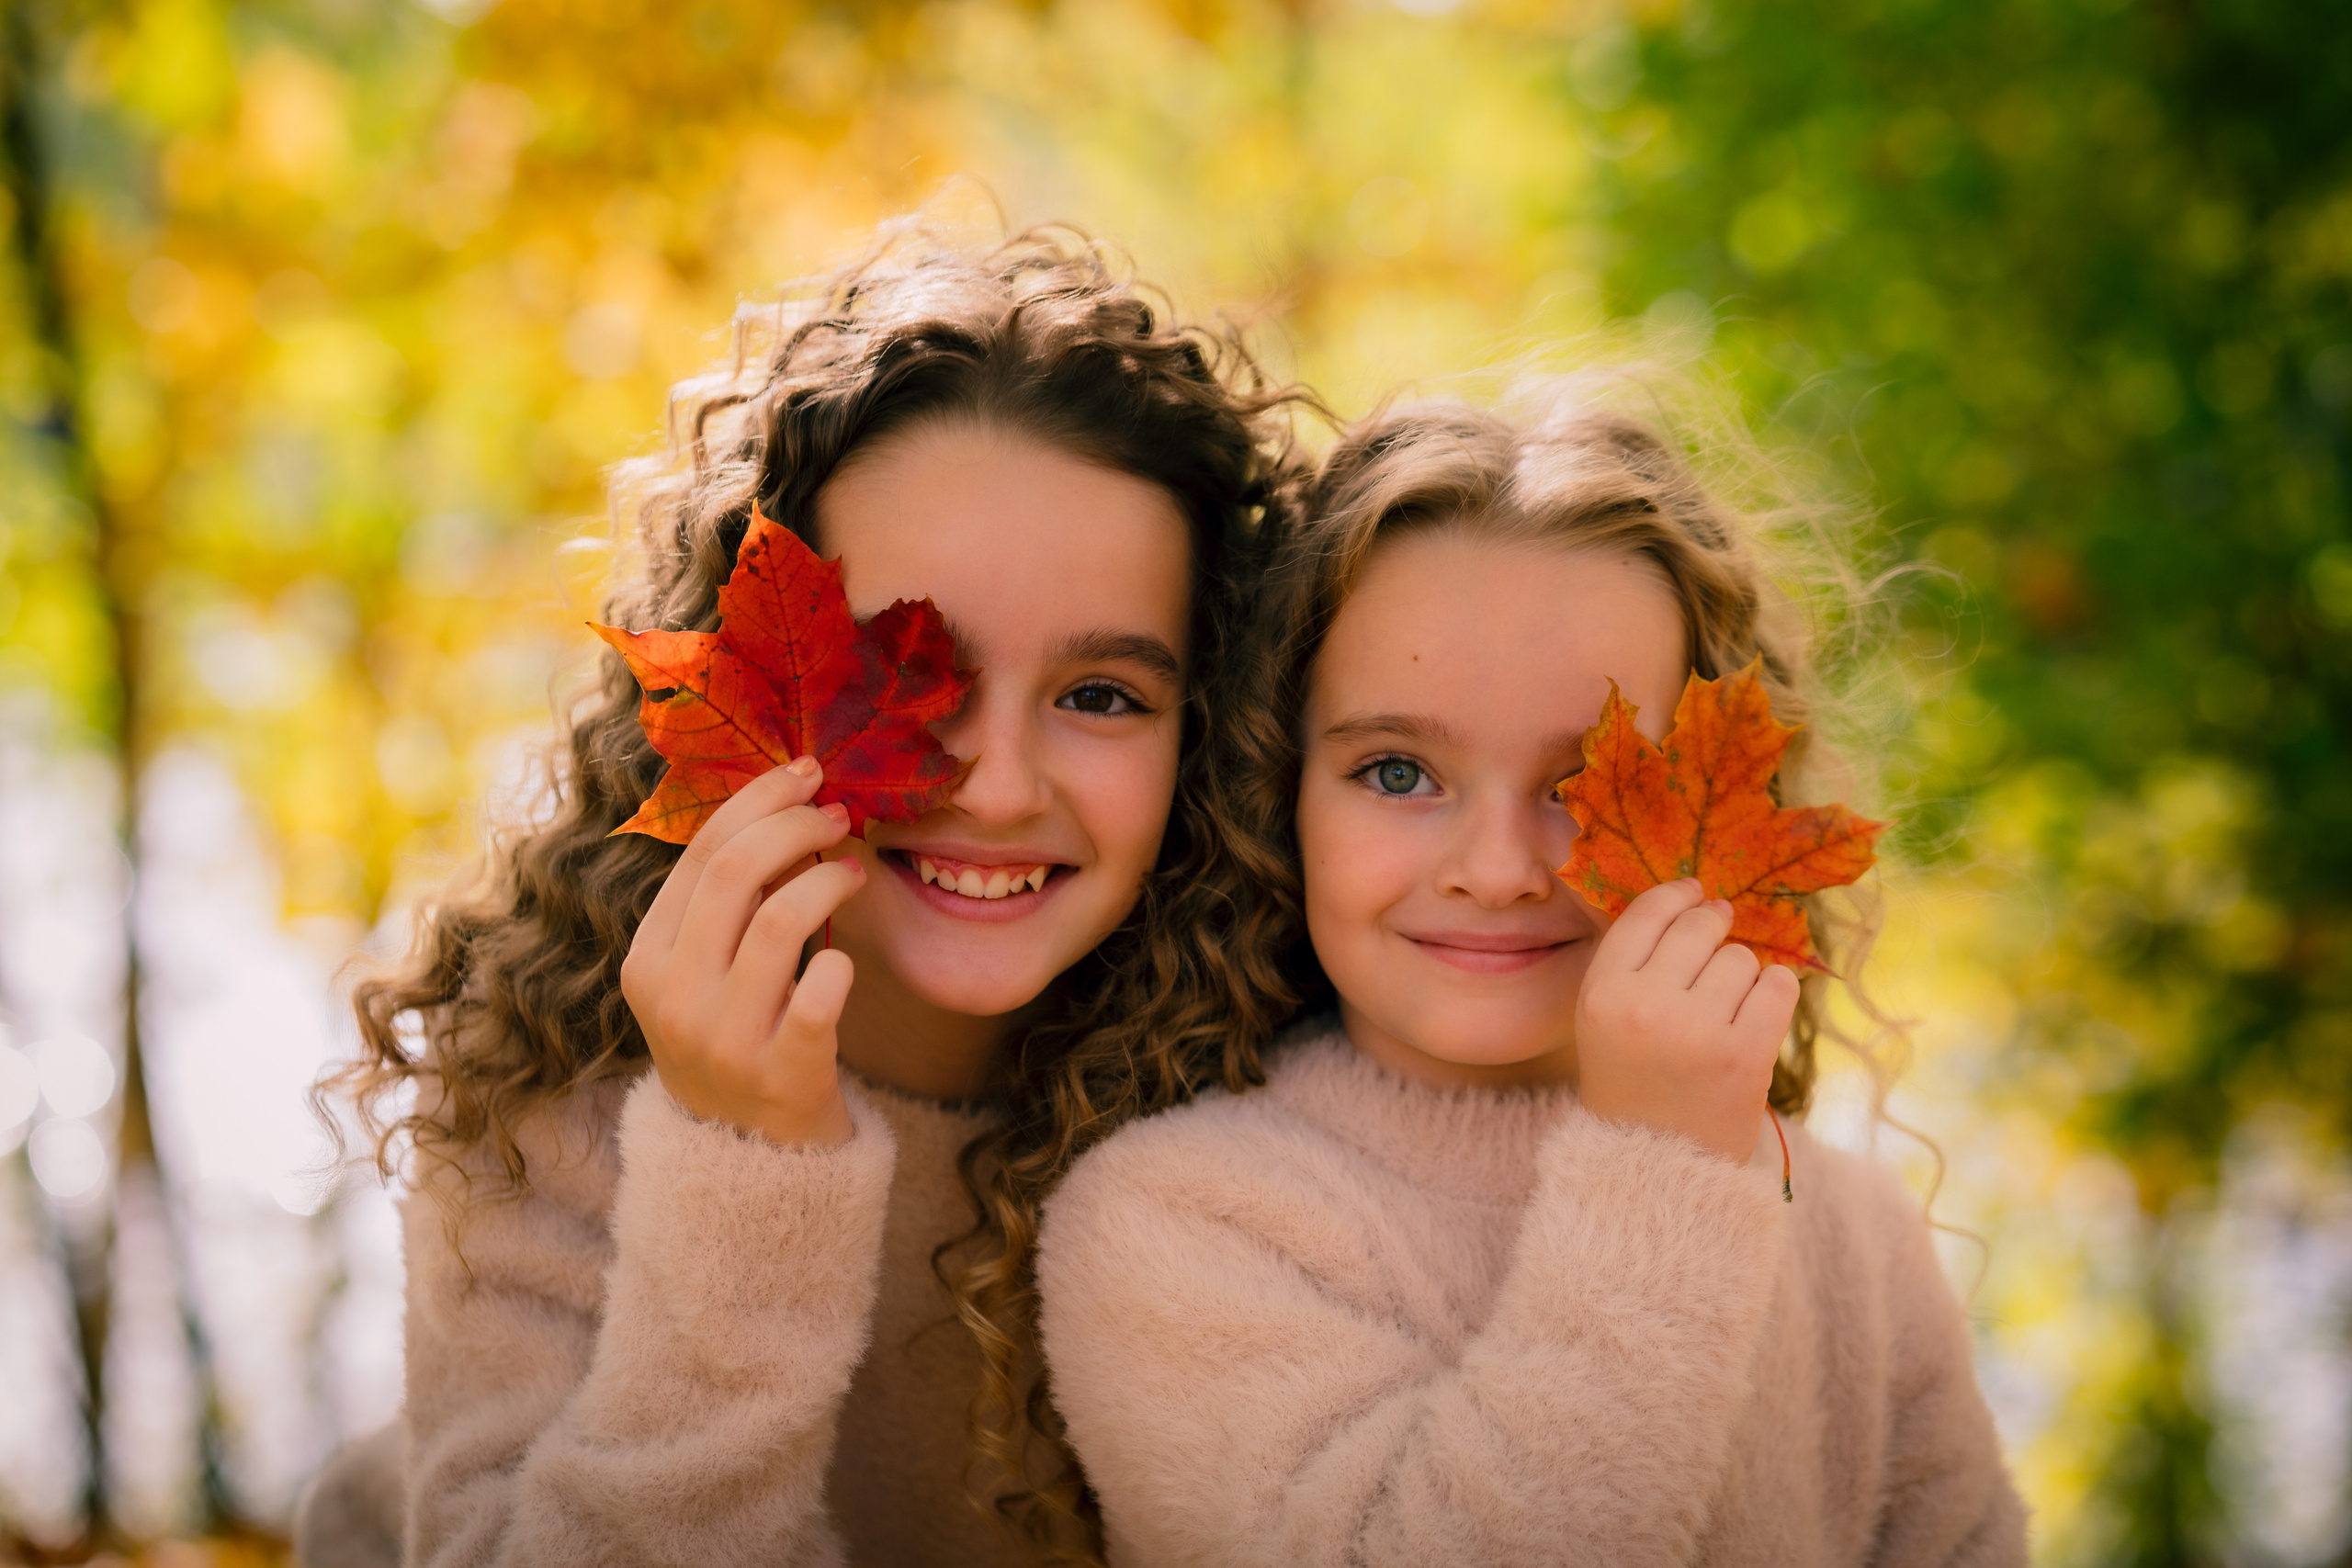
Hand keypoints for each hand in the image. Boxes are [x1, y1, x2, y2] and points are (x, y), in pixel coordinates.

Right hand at [620, 756, 865, 1145]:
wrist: (743, 1164)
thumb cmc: (735, 1044)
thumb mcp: (702, 978)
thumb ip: (725, 907)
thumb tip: (784, 808)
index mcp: (646, 962)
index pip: (700, 854)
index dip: (758, 802)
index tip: (806, 774)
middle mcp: (674, 997)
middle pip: (736, 873)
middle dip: (796, 826)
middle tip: (838, 814)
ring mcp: (724, 1040)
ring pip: (781, 921)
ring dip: (827, 882)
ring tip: (853, 873)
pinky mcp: (780, 1076)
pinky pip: (820, 997)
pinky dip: (842, 966)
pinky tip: (848, 962)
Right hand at [1572, 879, 1798, 1164]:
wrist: (1653, 1171)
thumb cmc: (1631, 1086)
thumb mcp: (1604, 1019)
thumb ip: (1635, 962)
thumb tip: (1694, 898)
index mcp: (1600, 993)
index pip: (1646, 914)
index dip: (1677, 894)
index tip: (1695, 892)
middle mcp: (1644, 1006)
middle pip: (1698, 928)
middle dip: (1713, 928)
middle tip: (1718, 938)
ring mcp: (1696, 1032)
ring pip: (1741, 958)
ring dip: (1742, 975)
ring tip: (1725, 1008)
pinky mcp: (1744, 1057)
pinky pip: (1778, 987)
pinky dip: (1776, 991)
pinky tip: (1759, 1010)